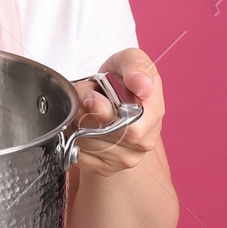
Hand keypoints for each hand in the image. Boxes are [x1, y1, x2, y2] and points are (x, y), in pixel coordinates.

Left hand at [71, 48, 164, 176]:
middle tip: (83, 99)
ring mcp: (127, 157)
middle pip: (106, 138)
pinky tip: (80, 126)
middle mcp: (145, 140)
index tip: (92, 95)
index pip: (132, 130)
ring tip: (83, 109)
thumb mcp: (130, 59)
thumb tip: (142, 87)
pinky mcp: (108, 168)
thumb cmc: (123, 76)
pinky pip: (80, 157)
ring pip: (89, 145)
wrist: (113, 94)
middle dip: (85, 115)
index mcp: (154, 114)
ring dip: (76, 124)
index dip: (105, 113)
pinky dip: (72, 139)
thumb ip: (136, 68)